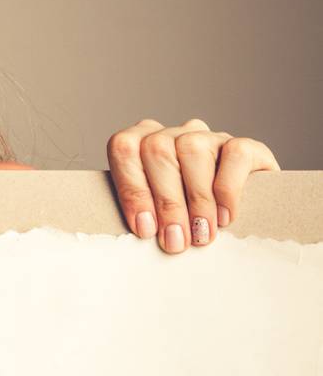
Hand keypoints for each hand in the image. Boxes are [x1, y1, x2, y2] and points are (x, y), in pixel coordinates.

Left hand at [106, 118, 279, 253]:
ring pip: (193, 149)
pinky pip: (234, 154)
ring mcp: (210, 137)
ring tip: (201, 234)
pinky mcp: (248, 145)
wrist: (250, 218)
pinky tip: (225, 218)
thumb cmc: (189, 223)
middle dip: (166, 202)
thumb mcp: (161, 218)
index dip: (132, 189)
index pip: (124, 149)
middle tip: (176, 241)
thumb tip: (145, 232)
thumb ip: (147, 216)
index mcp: (144, 144)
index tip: (145, 229)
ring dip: (196, 199)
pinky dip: (228, 190)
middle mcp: (176, 134)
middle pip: (158, 150)